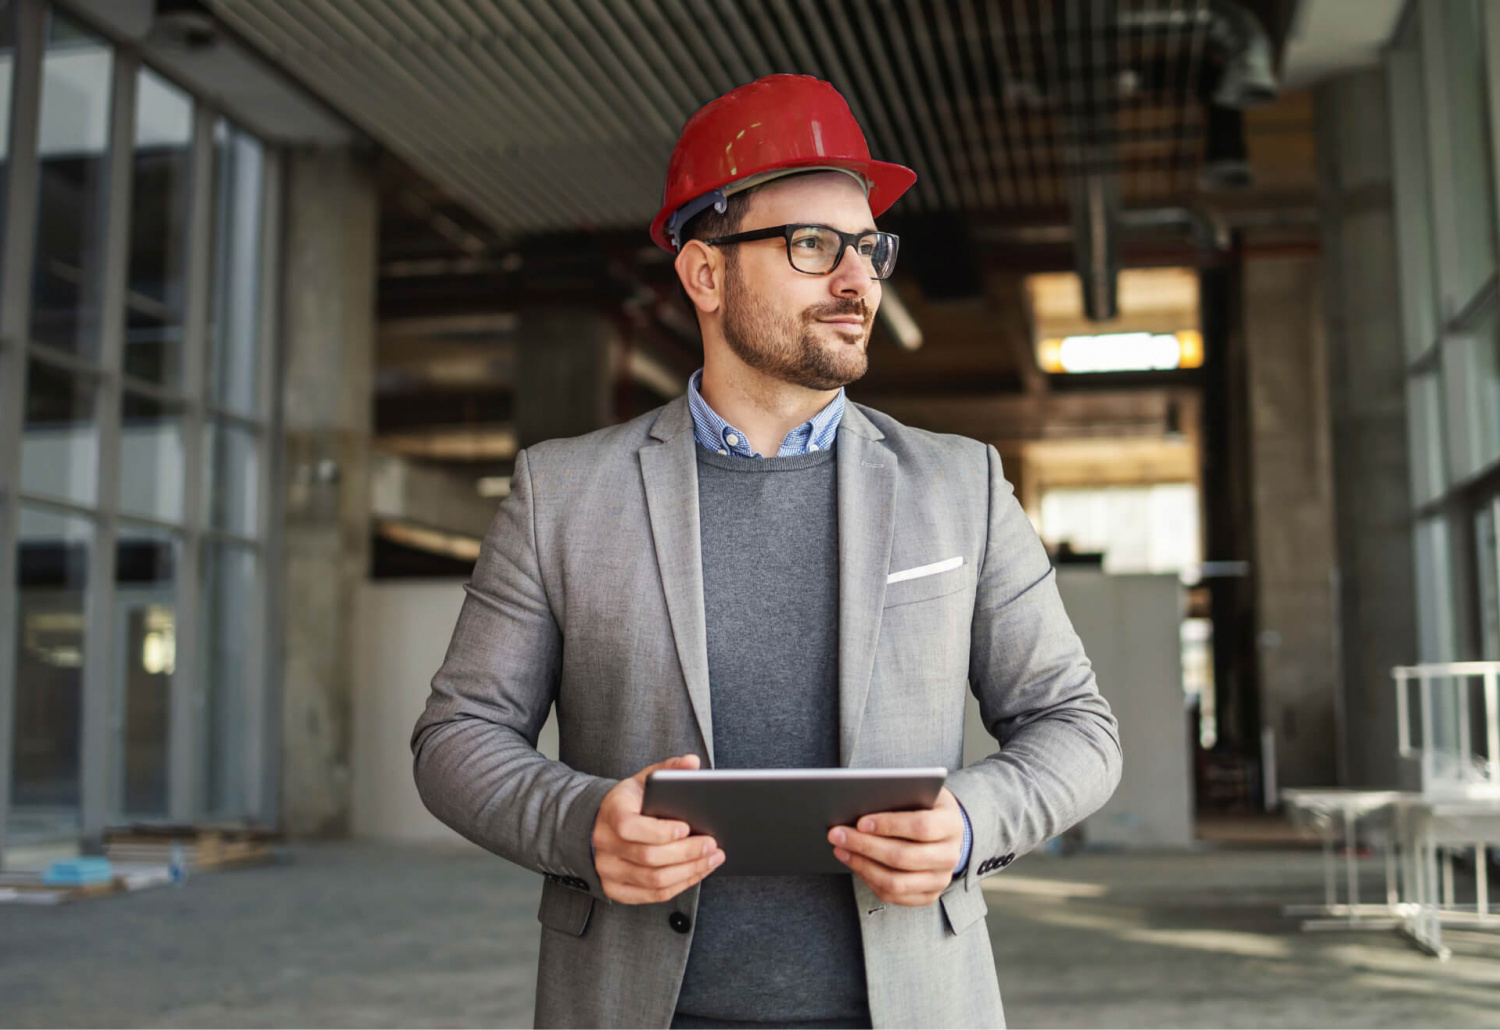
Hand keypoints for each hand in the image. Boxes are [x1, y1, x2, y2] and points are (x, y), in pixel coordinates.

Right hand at [592, 754, 724, 903]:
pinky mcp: (615, 890)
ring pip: (653, 880)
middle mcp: (604, 844)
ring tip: (713, 859)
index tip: (687, 827)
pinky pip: (652, 895)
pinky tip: (698, 872)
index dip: (660, 831)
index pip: (629, 827)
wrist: (601, 825)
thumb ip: (669, 768)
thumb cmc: (630, 802)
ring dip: (689, 871)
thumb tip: (693, 762)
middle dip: (686, 853)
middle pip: (648, 857)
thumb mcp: (645, 780)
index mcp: (611, 812)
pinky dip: (680, 885)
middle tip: (713, 845)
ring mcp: (607, 870)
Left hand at [827, 786, 964, 905]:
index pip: (921, 826)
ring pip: (896, 882)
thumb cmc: (924, 806)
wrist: (944, 831)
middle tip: (838, 834)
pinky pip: (894, 895)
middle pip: (904, 857)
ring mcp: (941, 879)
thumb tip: (859, 802)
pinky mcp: (929, 895)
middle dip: (865, 845)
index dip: (889, 824)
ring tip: (840, 850)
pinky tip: (854, 863)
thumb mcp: (918, 792)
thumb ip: (897, 796)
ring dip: (862, 865)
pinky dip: (869, 879)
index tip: (860, 821)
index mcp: (951, 824)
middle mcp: (951, 855)